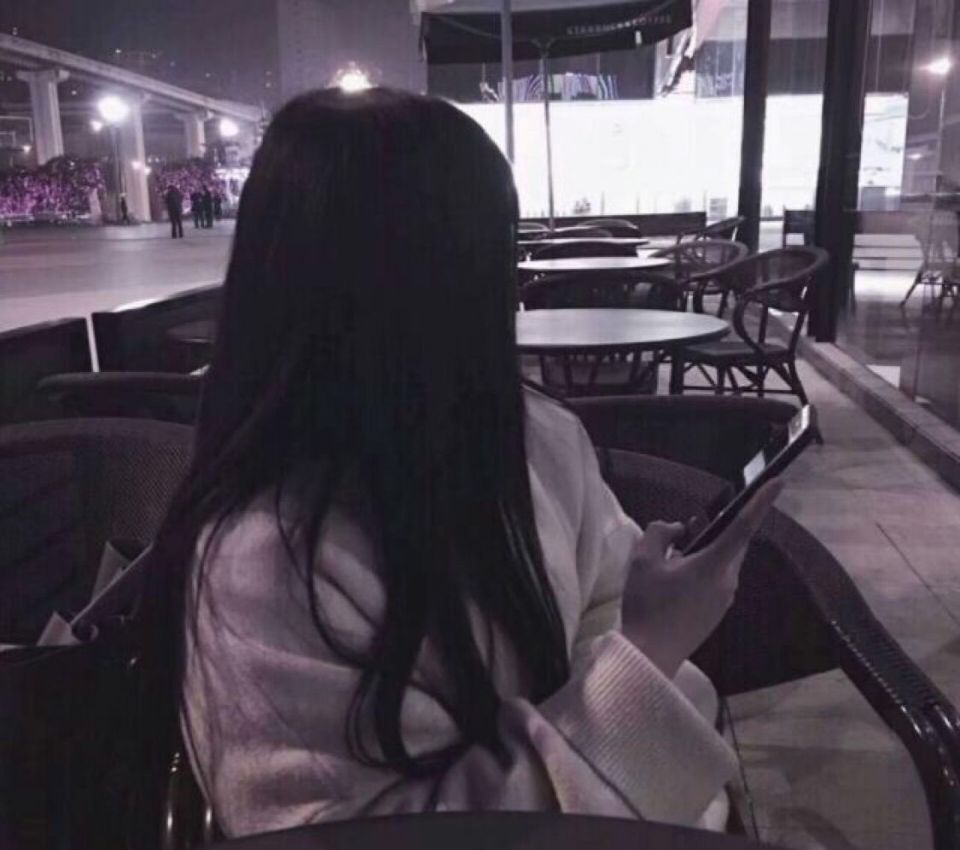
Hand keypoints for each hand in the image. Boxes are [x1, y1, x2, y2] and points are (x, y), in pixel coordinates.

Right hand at [626, 479, 783, 678]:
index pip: (742, 526)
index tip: (778, 482)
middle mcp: (727, 581)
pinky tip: (673, 581)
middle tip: (682, 534)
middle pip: (730, 543)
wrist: (650, 655)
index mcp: (713, 565)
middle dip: (714, 532)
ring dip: (703, 553)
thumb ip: (660, 533)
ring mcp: (724, 599)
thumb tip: (678, 529)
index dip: (761, 502)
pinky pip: (715, 579)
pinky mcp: (717, 612)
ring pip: (721, 562)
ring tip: (670, 561)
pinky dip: (701, 570)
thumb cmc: (646, 605)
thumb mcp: (642, 560)